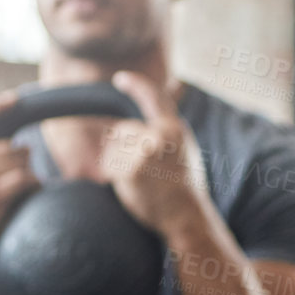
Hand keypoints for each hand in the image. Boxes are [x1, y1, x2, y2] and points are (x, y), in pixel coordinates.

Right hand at [0, 91, 39, 262]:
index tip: (14, 97)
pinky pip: (26, 180)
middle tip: (9, 190)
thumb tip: (25, 146)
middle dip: (23, 165)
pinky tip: (24, 200)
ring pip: (22, 163)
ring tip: (10, 198)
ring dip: (29, 178)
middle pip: (13, 148)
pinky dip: (34, 188)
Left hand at [103, 73, 209, 236]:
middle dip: (126, 147)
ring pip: (114, 147)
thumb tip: (170, 90)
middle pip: (123, 129)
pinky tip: (134, 186)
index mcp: (175, 129)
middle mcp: (160, 135)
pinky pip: (109, 165)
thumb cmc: (183, 184)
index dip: (136, 85)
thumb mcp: (183, 147)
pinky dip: (115, 177)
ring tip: (143, 179)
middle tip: (147, 170)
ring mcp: (144, 152)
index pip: (154, 97)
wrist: (185, 215)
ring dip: (119, 162)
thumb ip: (169, 125)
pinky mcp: (129, 169)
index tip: (121, 79)